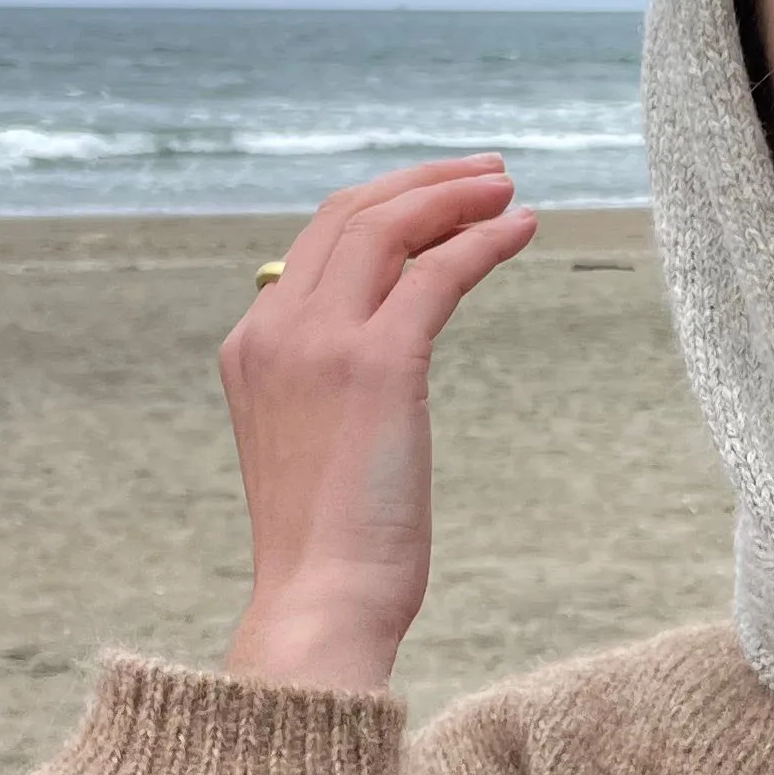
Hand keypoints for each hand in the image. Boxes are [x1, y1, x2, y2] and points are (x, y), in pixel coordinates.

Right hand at [218, 158, 536, 685]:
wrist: (321, 600)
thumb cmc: (327, 543)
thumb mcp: (309, 441)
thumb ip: (325, 382)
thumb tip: (381, 349)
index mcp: (252, 345)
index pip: (318, 242)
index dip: (385, 205)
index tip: (439, 199)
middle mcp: (276, 330)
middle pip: (351, 214)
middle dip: (423, 183)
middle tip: (487, 174)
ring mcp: (321, 342)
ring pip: (390, 227)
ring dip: (455, 197)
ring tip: (508, 190)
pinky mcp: (377, 364)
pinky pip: (438, 274)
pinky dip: (483, 241)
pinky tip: (522, 230)